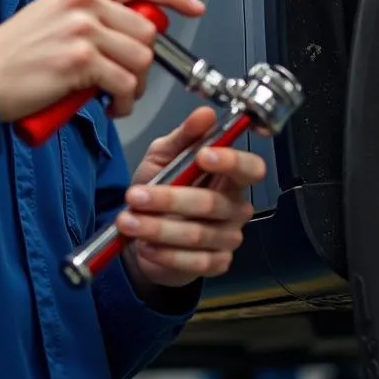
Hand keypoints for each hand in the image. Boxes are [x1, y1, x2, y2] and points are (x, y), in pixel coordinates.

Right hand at [0, 0, 203, 123]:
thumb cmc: (10, 56)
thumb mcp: (50, 16)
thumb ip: (88, 15)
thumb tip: (127, 32)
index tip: (192, 7)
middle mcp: (82, 1)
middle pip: (146, 28)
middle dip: (144, 60)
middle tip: (126, 78)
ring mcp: (82, 28)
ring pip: (141, 58)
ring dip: (135, 85)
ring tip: (114, 95)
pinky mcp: (80, 59)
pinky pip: (125, 83)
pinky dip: (123, 102)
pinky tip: (107, 105)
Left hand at [117, 106, 265, 289]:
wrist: (147, 232)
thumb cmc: (161, 188)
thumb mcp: (164, 156)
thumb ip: (183, 136)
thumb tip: (204, 113)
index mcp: (230, 177)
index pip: (250, 169)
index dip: (231, 161)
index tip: (202, 155)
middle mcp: (235, 208)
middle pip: (212, 203)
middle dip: (169, 199)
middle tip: (135, 195)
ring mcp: (227, 238)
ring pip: (197, 234)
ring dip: (157, 228)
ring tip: (128, 220)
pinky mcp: (215, 264)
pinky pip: (192, 261)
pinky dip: (164, 253)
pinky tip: (144, 245)